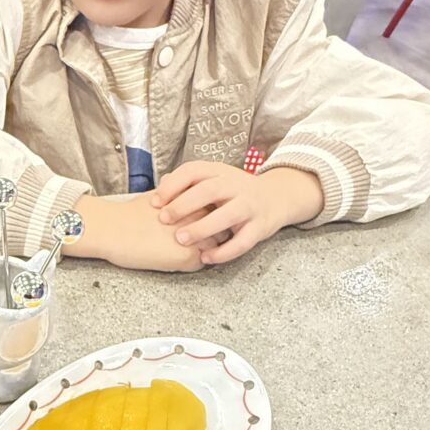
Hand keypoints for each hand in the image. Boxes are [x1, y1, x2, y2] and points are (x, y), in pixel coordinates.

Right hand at [64, 193, 218, 272]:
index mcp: (193, 198)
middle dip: (211, 232)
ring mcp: (197, 236)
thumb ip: (173, 192)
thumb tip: (173, 186)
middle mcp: (200, 215)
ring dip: (204, 250)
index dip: (207, 217)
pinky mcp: (188, 256)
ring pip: (213, 247)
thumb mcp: (157, 195)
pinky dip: (191, 264)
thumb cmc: (129, 214)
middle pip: (220, 227)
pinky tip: (174, 260)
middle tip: (194, 239)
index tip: (197, 223)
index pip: (215, 209)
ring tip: (183, 251)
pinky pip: (200, 263)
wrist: (113, 229)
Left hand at [151, 162, 324, 264]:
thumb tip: (159, 190)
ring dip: (202, 227)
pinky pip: (243, 241)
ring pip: (227, 215)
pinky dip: (224, 251)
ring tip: (181, 239)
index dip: (173, 185)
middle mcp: (236, 185)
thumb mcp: (212, 181)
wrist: (275, 197)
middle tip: (163, 219)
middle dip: (184, 204)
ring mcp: (249, 205)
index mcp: (219, 172)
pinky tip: (205, 257)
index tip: (154, 202)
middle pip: (209, 190)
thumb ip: (188, 185)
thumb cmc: (231, 192)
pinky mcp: (260, 226)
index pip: (194, 171)